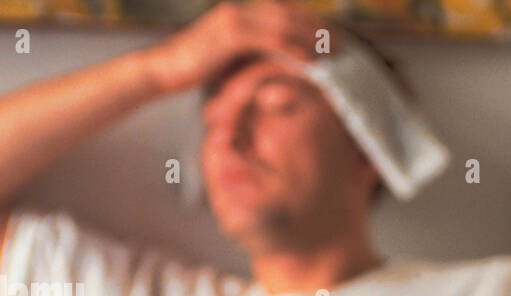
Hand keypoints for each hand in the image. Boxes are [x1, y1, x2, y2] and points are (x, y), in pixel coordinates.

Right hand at [144, 1, 325, 94]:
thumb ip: (254, 57)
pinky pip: (271, 40)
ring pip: (286, 24)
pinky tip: (312, 62)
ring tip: (337, 53)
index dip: (314, 25)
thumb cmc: (195, 71)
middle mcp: (241, 9)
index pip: (287, 13)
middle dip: (320, 29)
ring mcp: (236, 18)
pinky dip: (294, 49)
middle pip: (292, 13)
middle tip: (347, 44)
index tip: (338, 40)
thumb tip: (278, 68)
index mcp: (243, 13)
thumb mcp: (231, 61)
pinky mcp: (231, 35)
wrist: (163, 71)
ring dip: (314, 38)